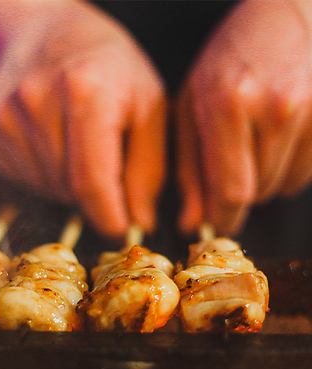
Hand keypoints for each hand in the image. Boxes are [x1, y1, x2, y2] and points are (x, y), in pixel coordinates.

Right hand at [0, 2, 164, 236]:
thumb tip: (139, 224)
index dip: (109, 217)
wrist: (44, 30)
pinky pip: (22, 178)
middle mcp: (35, 102)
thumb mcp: (147, 105)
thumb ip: (148, 168)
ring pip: (45, 188)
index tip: (120, 230)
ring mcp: (3, 117)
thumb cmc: (107, 68)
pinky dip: (43, 174)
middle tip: (103, 160)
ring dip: (67, 184)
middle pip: (68, 189)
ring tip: (75, 143)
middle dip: (93, 194)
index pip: (93, 181)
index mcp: (84, 91)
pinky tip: (51, 141)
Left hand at [177, 0, 311, 234]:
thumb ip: (190, 169)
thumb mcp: (194, 107)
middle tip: (234, 161)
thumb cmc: (230, 59)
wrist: (288, 9)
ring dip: (267, 179)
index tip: (220, 222)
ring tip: (258, 141)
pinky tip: (282, 136)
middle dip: (241, 192)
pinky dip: (291, 167)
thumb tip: (192, 224)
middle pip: (259, 192)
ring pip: (286, 185)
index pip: (231, 191)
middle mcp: (276, 106)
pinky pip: (310, 170)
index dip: (225, 217)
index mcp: (229, 103)